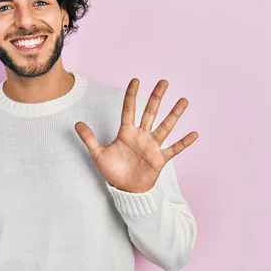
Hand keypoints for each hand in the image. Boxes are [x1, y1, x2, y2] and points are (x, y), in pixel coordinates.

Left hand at [75, 79, 197, 192]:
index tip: (136, 80)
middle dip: (156, 97)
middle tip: (163, 82)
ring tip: (183, 100)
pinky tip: (194, 133)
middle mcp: (141, 136)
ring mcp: (152, 146)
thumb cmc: (113, 172)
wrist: (125, 191)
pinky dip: (184, 142)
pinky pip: (174, 149)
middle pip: (150, 112)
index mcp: (127, 133)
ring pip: (165, 126)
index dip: (131, 95)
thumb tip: (76, 123)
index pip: (129, 109)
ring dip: (174, 114)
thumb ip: (89, 138)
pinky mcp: (160, 159)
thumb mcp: (98, 154)